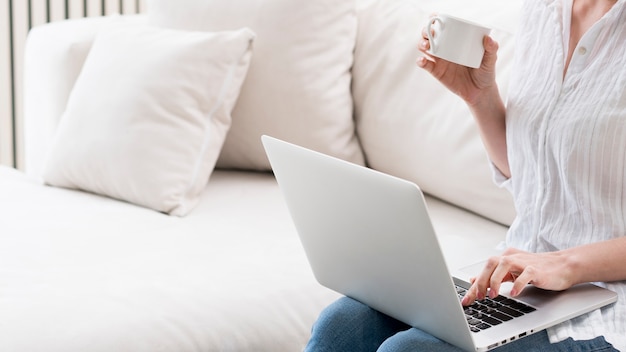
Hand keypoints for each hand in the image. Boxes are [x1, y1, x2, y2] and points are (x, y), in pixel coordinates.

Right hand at [416, 18, 498, 106]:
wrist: (480, 92)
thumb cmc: (485, 72)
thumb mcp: (490, 60)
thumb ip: (491, 49)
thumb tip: (487, 38)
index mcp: (456, 40)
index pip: (443, 26)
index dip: (435, 19)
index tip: (435, 17)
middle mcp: (445, 48)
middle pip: (429, 35)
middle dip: (426, 30)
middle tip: (431, 33)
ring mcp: (439, 59)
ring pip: (424, 47)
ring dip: (421, 43)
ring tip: (426, 46)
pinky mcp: (436, 71)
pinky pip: (425, 65)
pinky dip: (421, 61)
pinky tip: (422, 60)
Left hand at [461, 248, 575, 305]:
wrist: (563, 266)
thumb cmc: (537, 269)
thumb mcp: (511, 273)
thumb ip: (494, 275)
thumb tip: (474, 281)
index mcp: (504, 258)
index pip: (485, 270)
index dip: (474, 285)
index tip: (467, 300)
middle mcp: (512, 257)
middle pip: (490, 264)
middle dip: (481, 281)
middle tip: (478, 297)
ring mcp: (524, 262)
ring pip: (504, 265)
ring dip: (495, 281)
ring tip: (492, 295)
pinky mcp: (536, 269)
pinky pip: (525, 275)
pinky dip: (518, 284)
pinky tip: (513, 294)